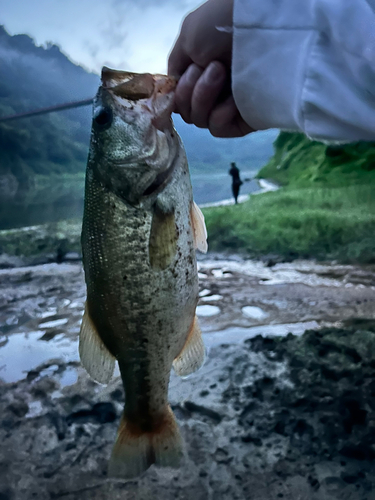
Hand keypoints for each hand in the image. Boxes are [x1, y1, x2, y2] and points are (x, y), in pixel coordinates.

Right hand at [168, 0, 253, 136]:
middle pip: (187, 112)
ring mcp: (227, 106)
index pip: (178, 99)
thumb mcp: (187, 38)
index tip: (187, 72)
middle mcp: (212, 91)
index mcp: (198, 73)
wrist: (258, 26)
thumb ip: (175, 68)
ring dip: (204, 97)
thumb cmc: (222, 24)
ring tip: (223, 72)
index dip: (178, 92)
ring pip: (200, 121)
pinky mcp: (243, 120)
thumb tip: (171, 92)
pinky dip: (220, 114)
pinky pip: (218, 129)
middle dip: (192, 91)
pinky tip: (234, 98)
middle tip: (214, 66)